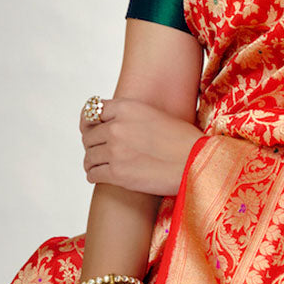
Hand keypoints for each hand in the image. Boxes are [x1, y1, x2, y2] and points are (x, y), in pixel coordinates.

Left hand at [80, 98, 202, 194]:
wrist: (195, 161)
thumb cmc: (183, 140)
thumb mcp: (155, 114)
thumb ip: (131, 116)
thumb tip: (115, 123)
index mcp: (127, 107)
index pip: (93, 111)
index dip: (89, 122)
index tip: (90, 129)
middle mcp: (116, 127)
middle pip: (88, 135)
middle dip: (91, 144)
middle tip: (96, 151)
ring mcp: (114, 150)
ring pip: (88, 156)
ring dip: (91, 162)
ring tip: (96, 166)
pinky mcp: (116, 173)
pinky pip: (92, 174)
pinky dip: (93, 175)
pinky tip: (99, 176)